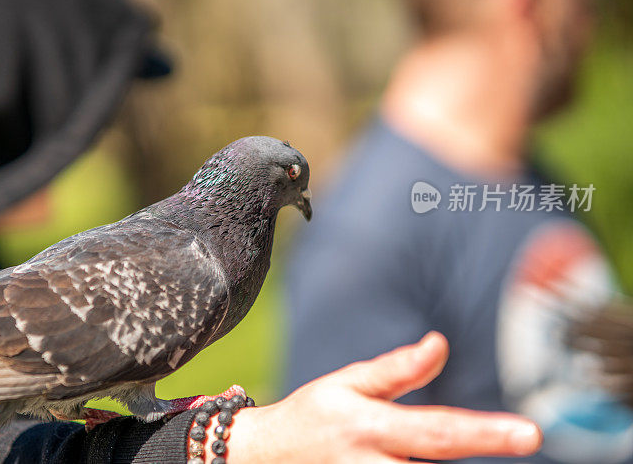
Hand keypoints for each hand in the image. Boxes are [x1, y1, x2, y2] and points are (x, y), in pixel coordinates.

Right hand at [219, 332, 541, 462]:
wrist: (265, 457)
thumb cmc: (312, 415)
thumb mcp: (347, 383)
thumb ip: (397, 369)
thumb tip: (441, 343)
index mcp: (369, 426)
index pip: (438, 431)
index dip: (486, 433)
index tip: (531, 433)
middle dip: (482, 459)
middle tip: (523, 439)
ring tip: (495, 449)